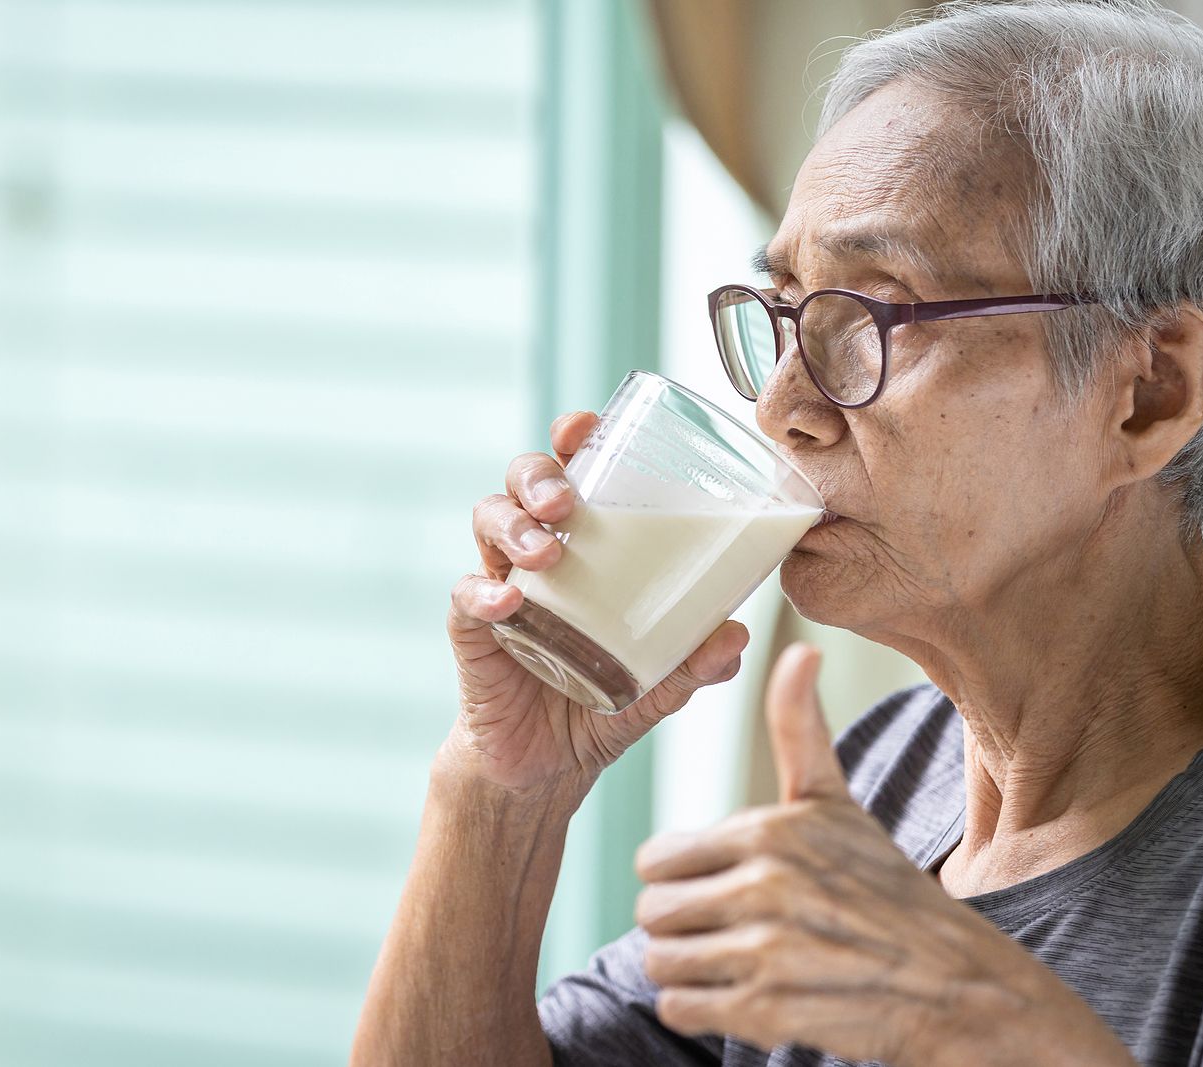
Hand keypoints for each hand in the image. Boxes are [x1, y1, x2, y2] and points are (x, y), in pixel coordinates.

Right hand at [443, 410, 750, 796]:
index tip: (585, 425)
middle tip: (567, 503)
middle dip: (539, 477)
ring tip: (545, 553)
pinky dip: (484, 593)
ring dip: (514, 525)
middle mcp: (536, 554)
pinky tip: (509, 604)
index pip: (572, 472)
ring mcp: (500, 586)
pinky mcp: (473, 631)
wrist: (548, 769)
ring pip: (488, 522)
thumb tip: (735, 635)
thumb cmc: (601, 700)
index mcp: (583, 546)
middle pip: (521, 482)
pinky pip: (466, 597)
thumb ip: (694, 662)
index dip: (572, 439)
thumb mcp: (660, 684)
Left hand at [633, 645, 1134, 1065]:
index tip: (716, 885)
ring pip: (659, 963)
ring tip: (732, 961)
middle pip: (650, 913)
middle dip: (679, 925)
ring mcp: (765, 951)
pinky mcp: (766, 1011)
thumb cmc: (882, 887)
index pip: (655, 859)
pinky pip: (679, 1009)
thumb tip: (800, 649)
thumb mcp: (837, 803)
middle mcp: (764, 886)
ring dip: (687, 969)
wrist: (950, 982)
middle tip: (721, 929)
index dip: (680, 876)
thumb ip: (799, 730)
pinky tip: (740, 994)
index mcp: (770, 831)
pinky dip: (699, 1008)